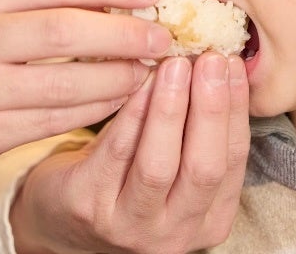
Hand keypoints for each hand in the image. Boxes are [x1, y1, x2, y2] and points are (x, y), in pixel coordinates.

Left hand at [10, 53, 249, 253]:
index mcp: (209, 220)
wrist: (60, 216)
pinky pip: (116, 153)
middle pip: (204, 169)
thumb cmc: (127, 177)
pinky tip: (138, 81)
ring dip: (170, 108)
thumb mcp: (173, 164)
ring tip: (175, 64)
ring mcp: (129, 226)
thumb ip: (196, 129)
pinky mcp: (88, 208)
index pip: (233, 160)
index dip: (234, 108)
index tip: (233, 63)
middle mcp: (175, 234)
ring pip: (158, 165)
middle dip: (211, 109)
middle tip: (211, 60)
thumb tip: (217, 62)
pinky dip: (132, 113)